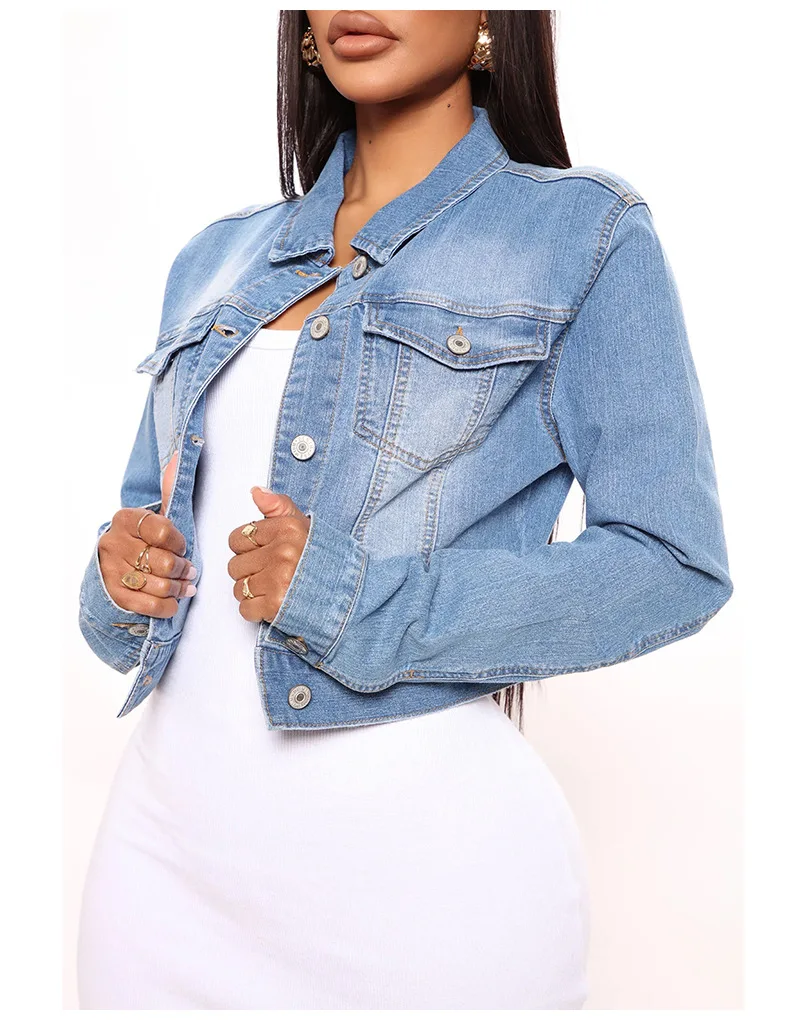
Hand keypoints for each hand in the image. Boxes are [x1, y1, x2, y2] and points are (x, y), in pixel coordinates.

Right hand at [97, 451, 197, 617]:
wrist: (114, 569)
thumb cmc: (144, 540)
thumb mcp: (155, 516)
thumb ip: (168, 490)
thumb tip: (177, 456)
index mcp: (125, 519)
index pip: (161, 530)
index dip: (179, 543)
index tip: (182, 547)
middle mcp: (112, 543)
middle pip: (163, 562)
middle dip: (183, 569)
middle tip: (189, 571)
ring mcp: (110, 570)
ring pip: (157, 585)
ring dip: (177, 589)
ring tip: (183, 586)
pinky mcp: (113, 595)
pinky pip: (148, 606)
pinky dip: (167, 606)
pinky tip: (173, 601)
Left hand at [227, 487, 310, 622]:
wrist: (347, 593)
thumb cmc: (321, 560)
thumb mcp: (303, 526)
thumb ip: (278, 506)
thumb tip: (256, 492)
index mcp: (287, 529)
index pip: (237, 539)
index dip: (248, 549)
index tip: (264, 553)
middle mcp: (283, 553)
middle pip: (235, 566)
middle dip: (250, 572)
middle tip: (272, 573)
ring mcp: (279, 579)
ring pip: (239, 588)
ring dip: (252, 593)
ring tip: (274, 588)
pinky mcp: (276, 605)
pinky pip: (246, 609)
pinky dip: (256, 611)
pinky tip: (273, 603)